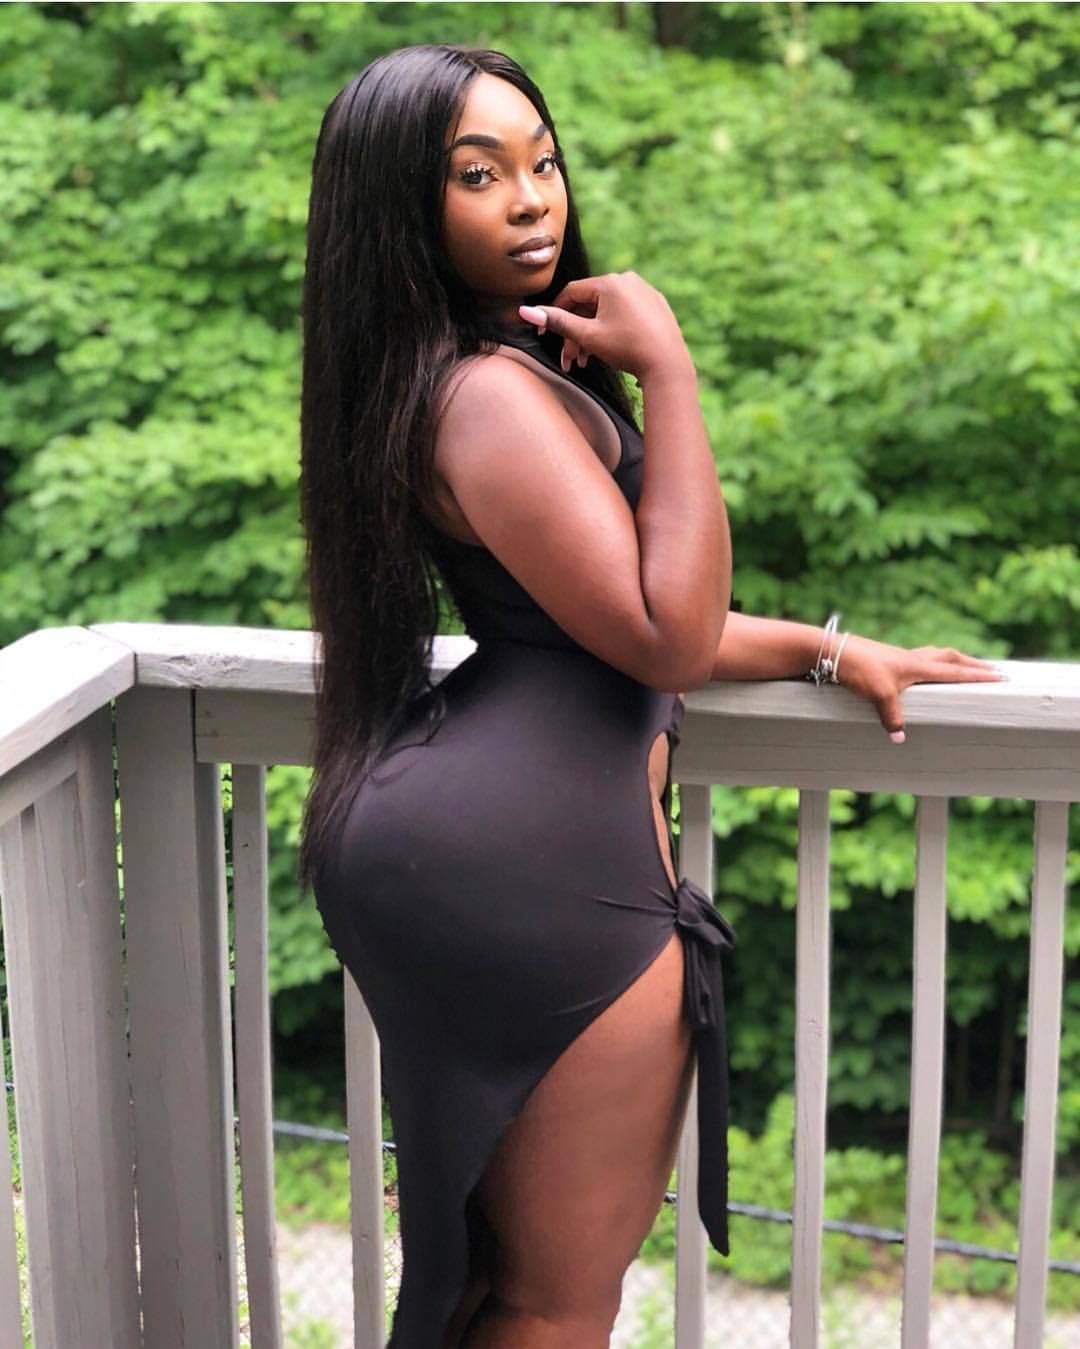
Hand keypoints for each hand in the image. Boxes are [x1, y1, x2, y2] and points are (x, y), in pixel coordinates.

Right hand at [518, 271, 690, 381]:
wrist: (668, 365)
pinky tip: (610, 350)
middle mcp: (628, 280)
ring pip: (607, 311)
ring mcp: (645, 292)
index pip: (571, 293)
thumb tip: (525, 311)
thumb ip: (557, 322)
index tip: (543, 333)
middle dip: (576, 333)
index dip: (554, 313)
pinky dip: (613, 329)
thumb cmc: (627, 349)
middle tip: (570, 359)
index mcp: (610, 282)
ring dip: (592, 335)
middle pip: (590, 305)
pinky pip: (626, 313)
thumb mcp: (587, 336)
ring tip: (587, 360)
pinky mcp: (657, 306)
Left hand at [834, 635, 1005, 742]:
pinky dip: (931, 662)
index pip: (956, 671)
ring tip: (963, 666)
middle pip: (951, 657)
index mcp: (918, 666)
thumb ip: (892, 717)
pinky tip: (923, 670)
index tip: (1002, 677)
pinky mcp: (887, 659)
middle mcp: (913, 658)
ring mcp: (899, 657)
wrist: (831, 651)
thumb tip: (900, 739)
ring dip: (953, 660)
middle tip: (992, 670)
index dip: (979, 676)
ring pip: (935, 655)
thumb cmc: (858, 669)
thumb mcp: (878, 694)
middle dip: (973, 665)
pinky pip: (918, 658)